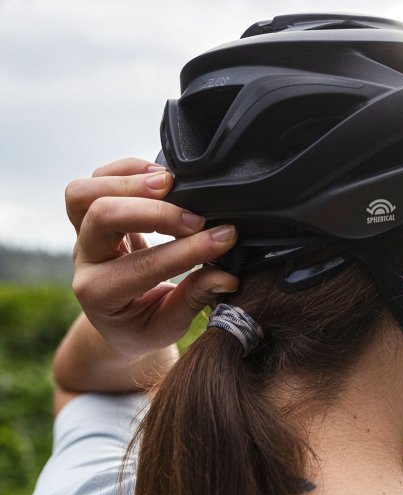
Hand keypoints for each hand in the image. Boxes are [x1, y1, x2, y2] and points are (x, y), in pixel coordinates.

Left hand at [55, 157, 238, 396]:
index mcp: (101, 295)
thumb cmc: (144, 326)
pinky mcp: (92, 215)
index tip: (225, 238)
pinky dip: (128, 168)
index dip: (189, 250)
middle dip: (155, 212)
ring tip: (172, 183)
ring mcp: (83, 234)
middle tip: (197, 218)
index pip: (145, 265)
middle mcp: (85, 261)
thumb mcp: (169, 325)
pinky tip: (163, 175)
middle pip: (102, 217)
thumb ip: (195, 299)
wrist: (116, 323)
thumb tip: (227, 275)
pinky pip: (96, 178)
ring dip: (130, 182)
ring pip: (83, 193)